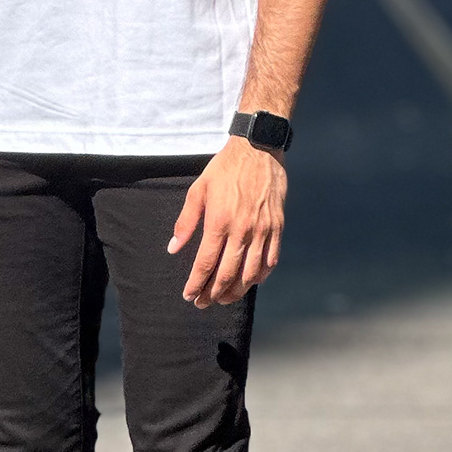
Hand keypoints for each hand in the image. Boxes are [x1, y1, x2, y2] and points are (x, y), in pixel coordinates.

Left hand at [170, 136, 286, 309]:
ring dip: (236, 291)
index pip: (206, 263)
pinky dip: (260, 276)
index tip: (189, 296)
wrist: (257, 148)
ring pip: (251, 273)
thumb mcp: (198, 190)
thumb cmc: (224, 168)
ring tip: (224, 298)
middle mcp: (242, 230)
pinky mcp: (277, 226)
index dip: (196, 284)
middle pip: (228, 274)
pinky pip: (271, 260)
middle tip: (203, 303)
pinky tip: (251, 282)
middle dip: (213, 294)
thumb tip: (174, 248)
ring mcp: (262, 230)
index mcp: (219, 221)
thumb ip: (186, 222)